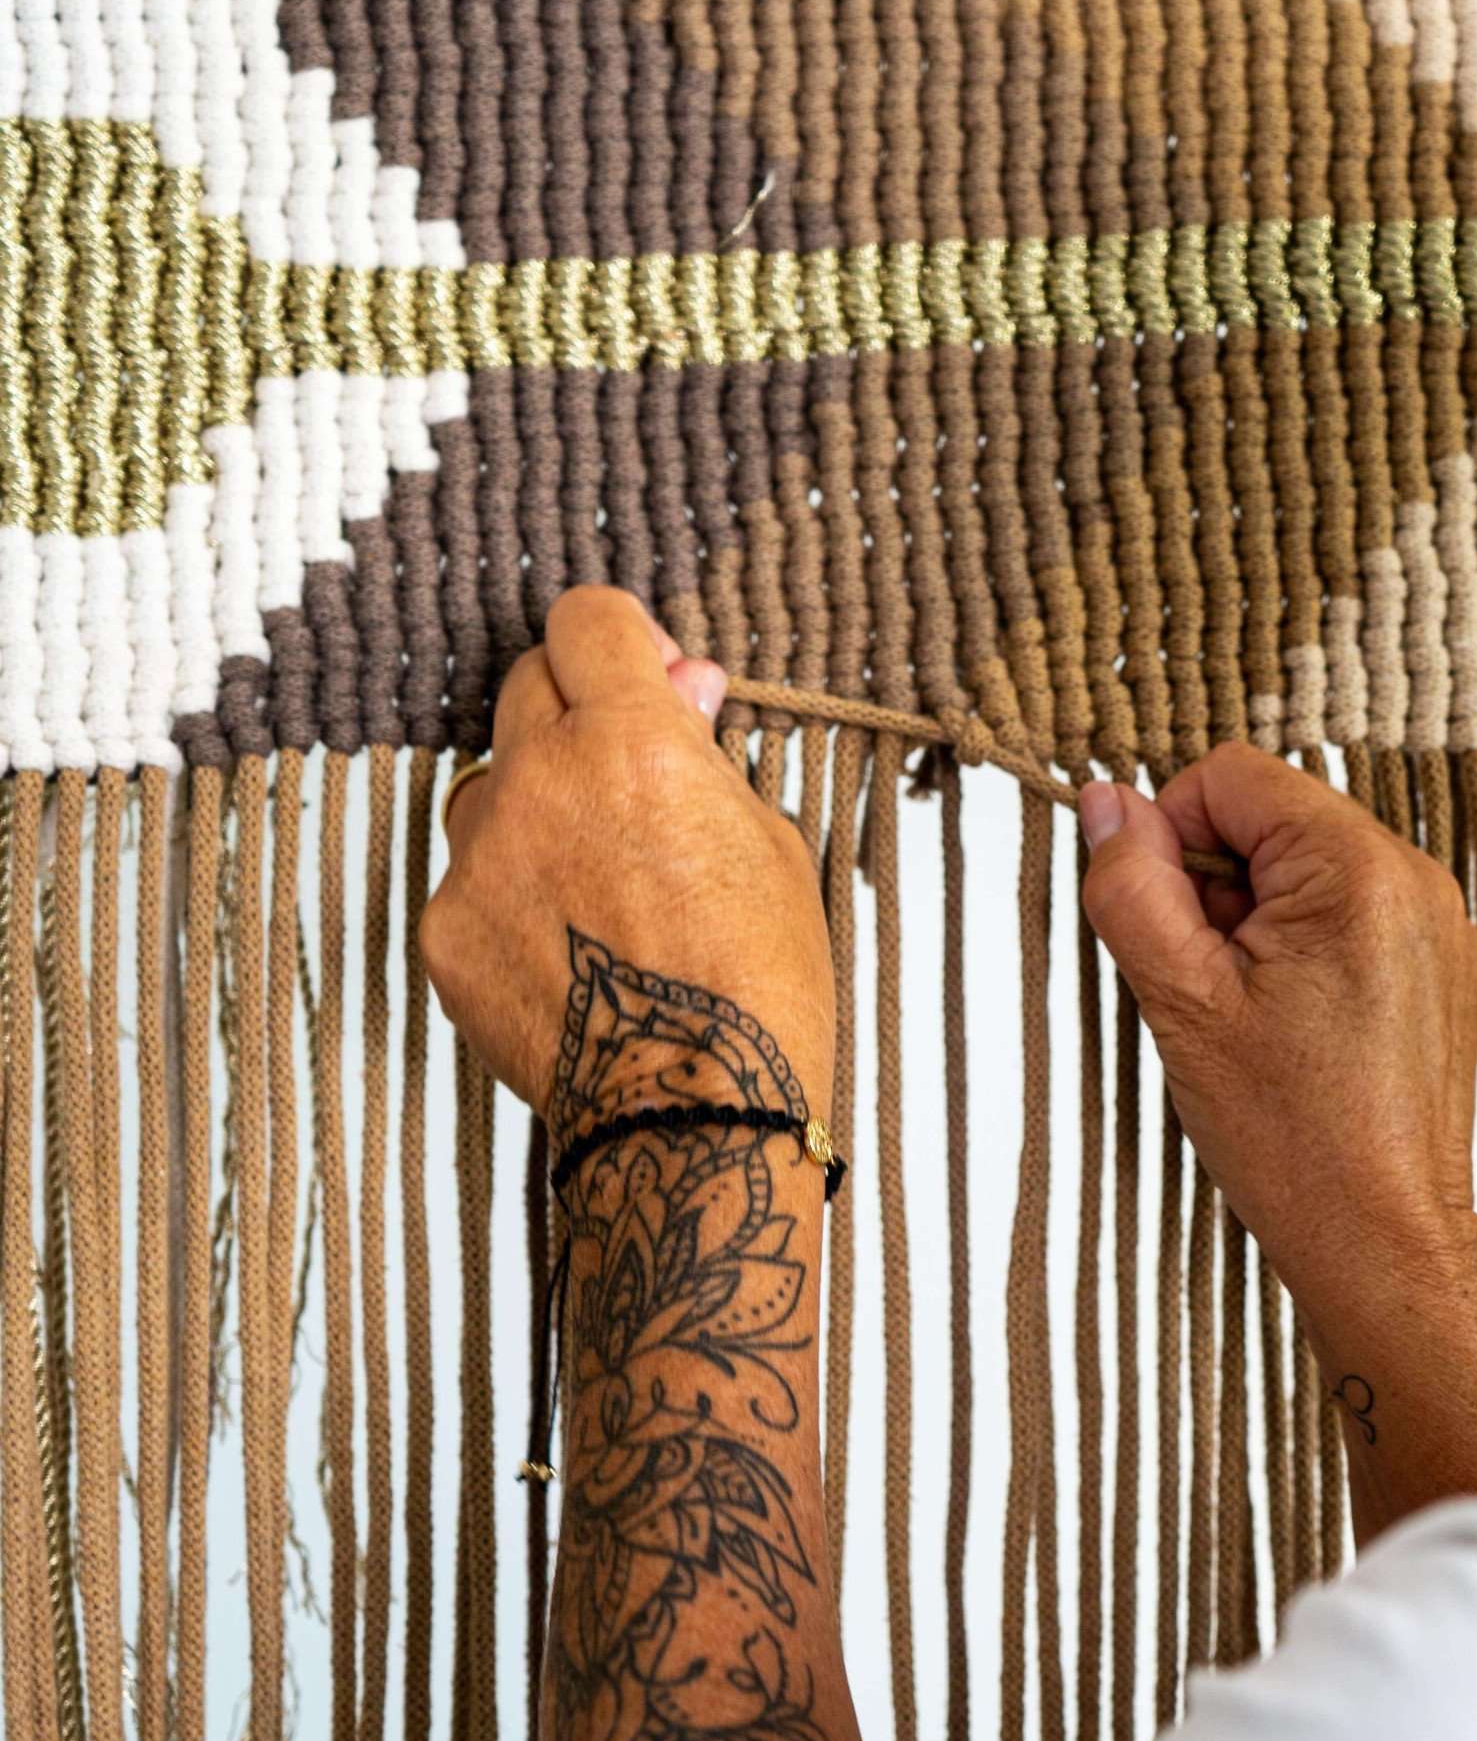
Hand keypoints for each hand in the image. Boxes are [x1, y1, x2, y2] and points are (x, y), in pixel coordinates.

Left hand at [421, 587, 832, 1125]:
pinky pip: (470, 882)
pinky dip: (512, 897)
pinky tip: (571, 952)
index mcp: (631, 744)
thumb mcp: (769, 845)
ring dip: (537, 805)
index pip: (588, 621)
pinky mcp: (444, 933)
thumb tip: (681, 688)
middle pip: (527, 686)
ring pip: (490, 788)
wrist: (694, 1118)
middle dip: (577, 710)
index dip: (623, 640)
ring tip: (601, 885)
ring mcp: (478, 860)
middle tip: (631, 777)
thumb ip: (705, 755)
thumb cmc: (758, 985)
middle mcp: (539, 782)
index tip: (646, 675)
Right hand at [1079, 743, 1476, 1323]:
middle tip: (1204, 983)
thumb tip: (1105, 803)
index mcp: (1357, 870)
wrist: (1382, 1238)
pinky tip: (1286, 1026)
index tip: (1162, 922)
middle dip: (1214, 885)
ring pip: (1301, 868)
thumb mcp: (1182, 1002)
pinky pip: (1344, 911)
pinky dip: (1296, 948)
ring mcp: (1435, 921)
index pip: (1231, 777)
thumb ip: (1132, 887)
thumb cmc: (1293, 1136)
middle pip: (1270, 818)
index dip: (1169, 833)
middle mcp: (1414, 878)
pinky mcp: (1438, 963)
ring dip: (1250, 920)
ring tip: (1247, 1013)